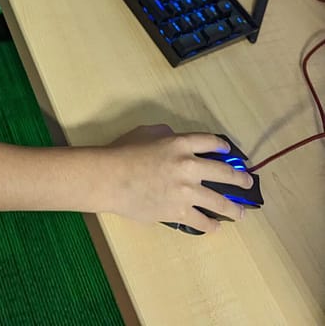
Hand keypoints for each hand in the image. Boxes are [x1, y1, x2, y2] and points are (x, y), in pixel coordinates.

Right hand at [106, 125, 254, 232]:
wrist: (110, 178)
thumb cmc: (122, 151)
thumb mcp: (144, 132)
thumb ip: (164, 134)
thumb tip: (174, 139)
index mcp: (180, 144)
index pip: (210, 142)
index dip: (222, 146)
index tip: (229, 152)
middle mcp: (189, 166)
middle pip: (224, 173)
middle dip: (239, 179)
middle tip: (247, 182)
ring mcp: (186, 192)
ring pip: (219, 202)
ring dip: (234, 208)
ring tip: (241, 213)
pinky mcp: (179, 212)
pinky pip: (202, 221)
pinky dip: (211, 225)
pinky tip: (216, 226)